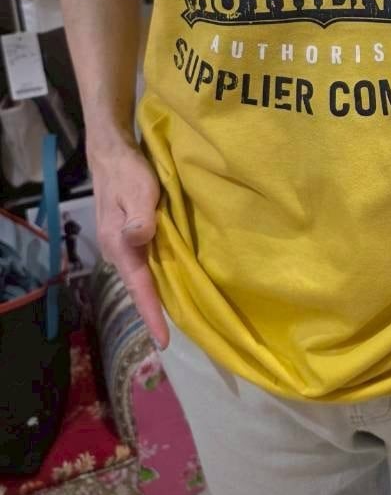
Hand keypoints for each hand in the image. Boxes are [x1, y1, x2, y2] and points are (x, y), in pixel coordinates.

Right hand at [90, 137, 168, 349]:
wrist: (111, 154)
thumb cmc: (127, 171)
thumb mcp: (137, 189)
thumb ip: (138, 216)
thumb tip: (139, 238)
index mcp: (119, 244)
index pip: (139, 286)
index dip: (151, 313)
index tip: (163, 340)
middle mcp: (117, 250)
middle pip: (139, 287)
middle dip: (154, 312)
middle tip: (171, 337)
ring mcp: (121, 245)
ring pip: (142, 276)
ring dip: (156, 295)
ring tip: (175, 317)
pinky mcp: (128, 236)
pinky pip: (144, 264)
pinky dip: (156, 277)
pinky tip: (169, 282)